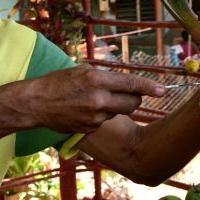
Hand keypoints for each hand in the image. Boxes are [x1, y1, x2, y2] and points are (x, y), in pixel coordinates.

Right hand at [25, 65, 164, 133]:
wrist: (36, 104)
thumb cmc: (57, 82)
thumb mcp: (82, 71)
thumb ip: (105, 77)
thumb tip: (126, 83)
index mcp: (97, 80)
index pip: (131, 84)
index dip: (150, 87)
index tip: (162, 90)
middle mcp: (98, 100)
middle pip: (132, 103)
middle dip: (135, 99)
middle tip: (130, 94)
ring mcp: (94, 117)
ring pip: (118, 113)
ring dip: (115, 106)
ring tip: (95, 100)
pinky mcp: (90, 128)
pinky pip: (105, 121)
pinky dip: (101, 116)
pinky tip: (85, 110)